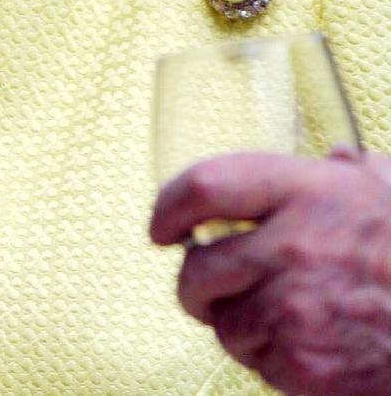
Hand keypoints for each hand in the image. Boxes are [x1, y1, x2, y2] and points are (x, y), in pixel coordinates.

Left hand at [150, 150, 390, 395]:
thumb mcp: (386, 185)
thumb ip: (347, 169)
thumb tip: (333, 159)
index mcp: (304, 191)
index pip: (204, 186)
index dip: (168, 205)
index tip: (161, 224)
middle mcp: (291, 248)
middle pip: (197, 269)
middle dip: (192, 279)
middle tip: (202, 277)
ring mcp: (296, 312)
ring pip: (222, 323)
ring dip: (231, 319)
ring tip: (265, 309)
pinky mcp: (305, 368)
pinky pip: (255, 363)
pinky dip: (264, 356)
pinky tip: (295, 340)